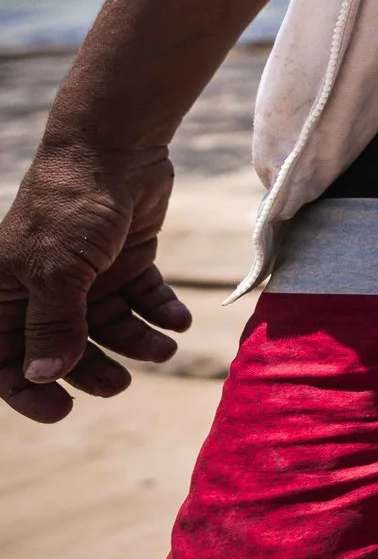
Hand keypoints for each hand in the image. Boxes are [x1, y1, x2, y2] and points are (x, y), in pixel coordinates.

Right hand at [1, 139, 190, 423]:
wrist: (116, 148)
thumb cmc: (71, 206)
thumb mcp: (58, 271)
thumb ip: (53, 325)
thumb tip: (43, 376)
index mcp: (6, 293)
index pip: (6, 357)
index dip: (29, 390)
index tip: (61, 411)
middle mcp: (44, 289)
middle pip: (64, 349)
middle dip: (92, 371)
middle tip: (121, 385)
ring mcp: (87, 275)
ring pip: (108, 328)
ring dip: (137, 343)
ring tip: (165, 349)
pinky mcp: (125, 259)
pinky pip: (143, 299)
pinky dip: (161, 312)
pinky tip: (179, 322)